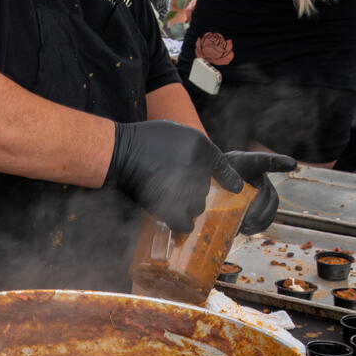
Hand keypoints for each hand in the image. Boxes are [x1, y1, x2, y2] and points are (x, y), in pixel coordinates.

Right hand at [107, 120, 241, 236]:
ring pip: (196, 207)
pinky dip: (181, 224)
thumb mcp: (174, 131)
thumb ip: (190, 148)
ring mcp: (185, 188)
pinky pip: (183, 222)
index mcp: (200, 147)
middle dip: (193, 192)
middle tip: (177, 190)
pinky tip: (177, 222)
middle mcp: (197, 167)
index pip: (223, 167)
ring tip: (171, 203)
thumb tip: (200, 163)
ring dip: (186, 207)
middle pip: (204, 190)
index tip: (236, 189)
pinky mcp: (170, 205)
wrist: (119, 152)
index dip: (229, 180)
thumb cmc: (143, 139)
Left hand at [219, 150, 295, 233]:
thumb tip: (221, 198)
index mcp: (248, 164)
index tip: (292, 164)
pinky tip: (247, 230)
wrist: (215, 182)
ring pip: (272, 206)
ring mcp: (264, 191)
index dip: (279, 162)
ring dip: (260, 220)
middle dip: (259, 209)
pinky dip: (259, 226)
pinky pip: (268, 216)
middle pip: (268, 193)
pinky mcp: (262, 205)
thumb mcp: (212, 172)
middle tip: (246, 222)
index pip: (264, 161)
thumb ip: (216, 180)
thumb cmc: (214, 174)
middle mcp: (260, 176)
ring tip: (245, 228)